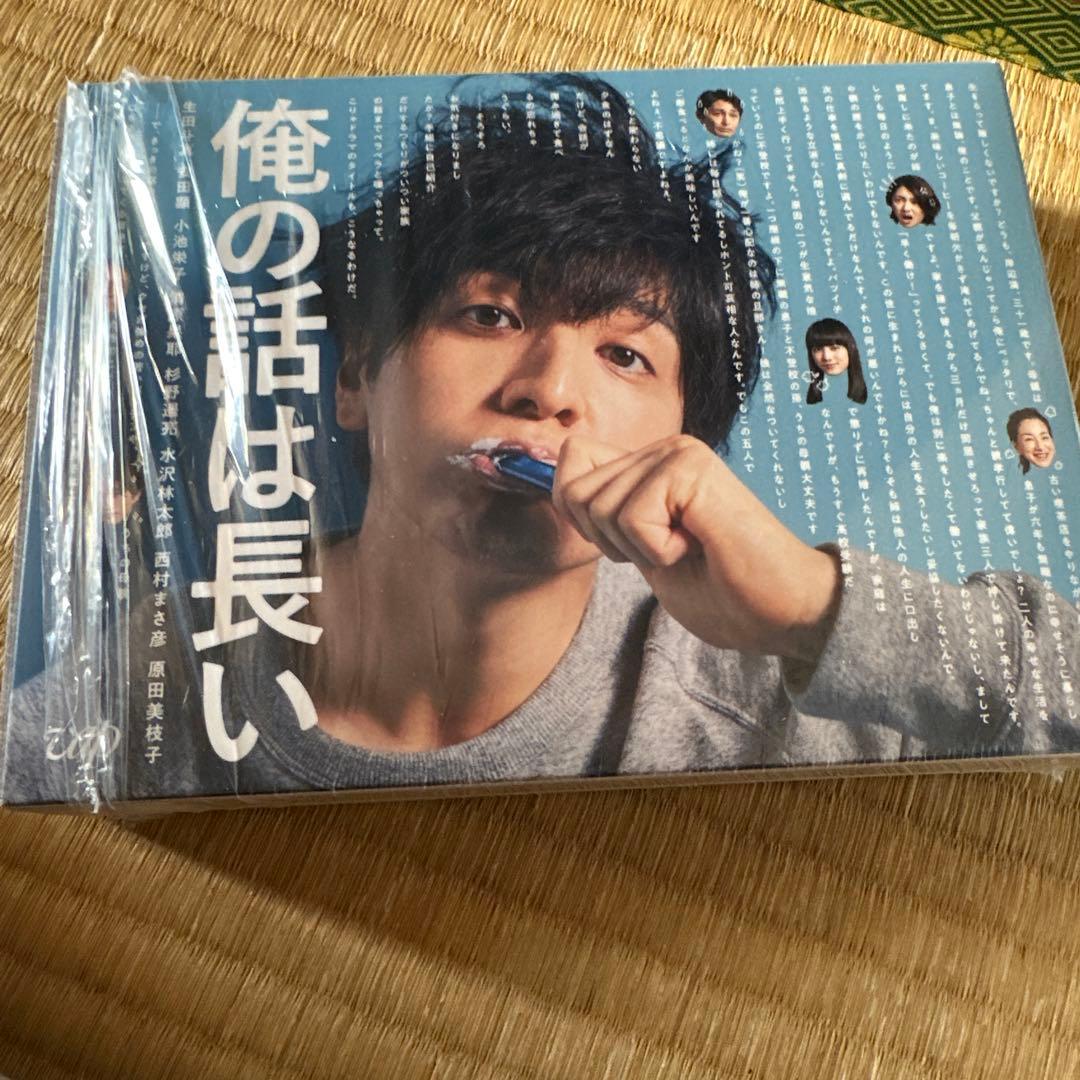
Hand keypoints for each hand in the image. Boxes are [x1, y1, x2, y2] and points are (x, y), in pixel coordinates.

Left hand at [553, 434, 841, 662]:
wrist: (783, 611)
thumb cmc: (721, 591)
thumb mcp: (643, 552)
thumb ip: (608, 516)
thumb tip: (560, 486)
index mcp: (651, 464)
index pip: (570, 461)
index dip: (583, 517)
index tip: (634, 544)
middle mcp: (664, 448)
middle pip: (574, 491)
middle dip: (611, 541)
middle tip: (670, 550)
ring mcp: (679, 453)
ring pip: (599, 507)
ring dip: (639, 548)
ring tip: (689, 548)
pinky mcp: (693, 469)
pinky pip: (632, 517)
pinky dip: (659, 550)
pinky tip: (700, 546)